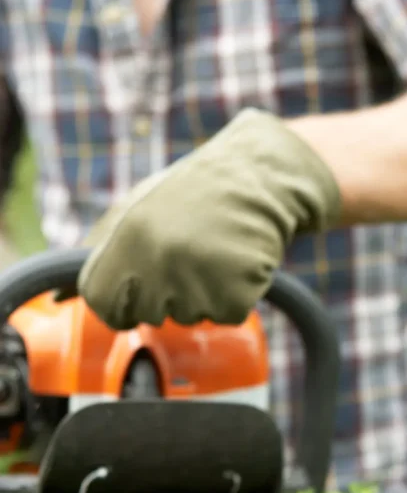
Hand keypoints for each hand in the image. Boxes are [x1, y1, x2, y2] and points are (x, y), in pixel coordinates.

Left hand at [77, 108, 340, 328]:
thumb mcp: (138, 208)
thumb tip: (59, 297)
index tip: (144, 280)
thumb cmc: (196, 192)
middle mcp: (159, 260)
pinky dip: (237, 295)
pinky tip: (238, 260)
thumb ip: (97, 250)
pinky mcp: (236, 294)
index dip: (123, 299)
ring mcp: (198, 279)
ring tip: (217, 250)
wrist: (261, 176)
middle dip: (169, 293)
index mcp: (128, 237)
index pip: (104, 304)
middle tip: (191, 252)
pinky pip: (227, 315)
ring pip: (190, 317)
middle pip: (150, 314)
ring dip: (205, 292)